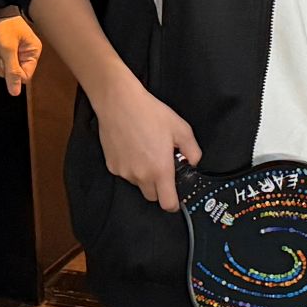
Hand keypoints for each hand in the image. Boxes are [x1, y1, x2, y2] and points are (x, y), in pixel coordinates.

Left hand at [0, 13, 40, 95]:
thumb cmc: (3, 27)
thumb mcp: (8, 50)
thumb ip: (12, 72)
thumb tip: (15, 93)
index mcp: (33, 52)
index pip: (25, 76)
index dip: (13, 72)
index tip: (6, 61)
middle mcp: (27, 54)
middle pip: (13, 73)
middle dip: (3, 63)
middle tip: (0, 50)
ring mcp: (17, 52)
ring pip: (4, 68)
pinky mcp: (8, 51)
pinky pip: (0, 61)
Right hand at [97, 78, 199, 210]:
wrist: (119, 103)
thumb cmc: (149, 113)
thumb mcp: (181, 129)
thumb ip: (193, 151)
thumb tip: (193, 163)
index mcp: (160, 170)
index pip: (167, 204)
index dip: (174, 203)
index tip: (176, 196)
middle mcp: (141, 175)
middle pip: (153, 196)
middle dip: (159, 187)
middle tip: (162, 166)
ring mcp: (124, 172)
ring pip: (138, 184)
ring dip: (144, 176)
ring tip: (146, 152)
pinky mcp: (112, 166)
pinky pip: (125, 173)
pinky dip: (131, 167)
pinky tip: (133, 148)